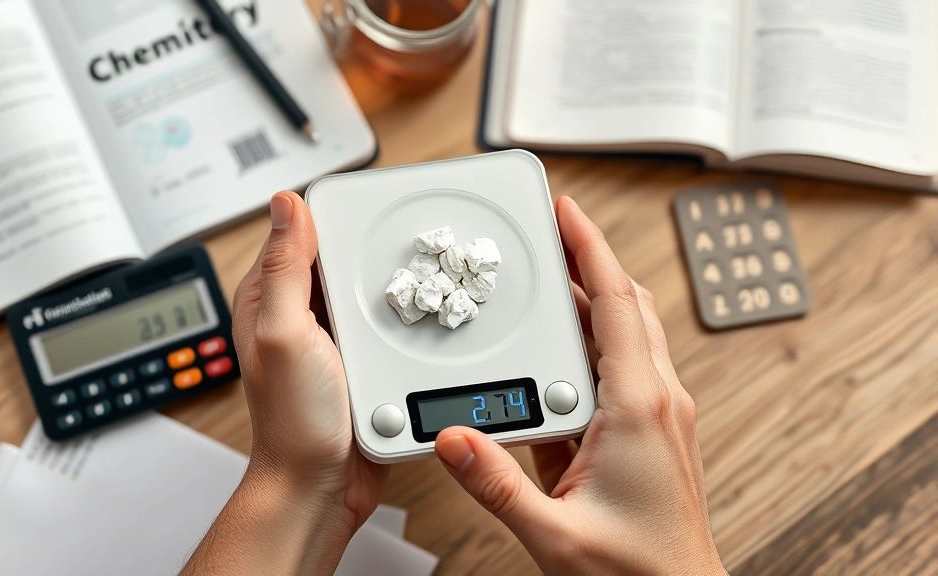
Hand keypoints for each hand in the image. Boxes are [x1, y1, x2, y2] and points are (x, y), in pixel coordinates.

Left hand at [182, 192, 387, 575]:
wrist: (322, 484)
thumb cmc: (294, 421)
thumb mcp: (285, 332)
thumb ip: (286, 268)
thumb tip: (286, 204)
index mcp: (268, 299)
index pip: (296, 234)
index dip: (329, 215)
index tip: (364, 204)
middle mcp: (297, 315)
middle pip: (336, 258)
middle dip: (367, 248)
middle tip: (402, 236)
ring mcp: (330, 339)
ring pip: (364, 290)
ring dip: (389, 284)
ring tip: (417, 268)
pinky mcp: (359, 361)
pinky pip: (383, 324)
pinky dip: (400, 318)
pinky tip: (417, 313)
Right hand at [434, 196, 725, 574]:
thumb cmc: (638, 575)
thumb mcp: (553, 533)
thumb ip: (495, 484)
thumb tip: (450, 441)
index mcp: (640, 409)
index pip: (617, 304)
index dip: (590, 249)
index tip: (566, 212)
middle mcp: (659, 403)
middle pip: (627, 306)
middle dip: (588, 261)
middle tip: (551, 233)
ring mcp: (660, 417)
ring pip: (629, 335)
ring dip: (592, 301)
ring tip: (549, 283)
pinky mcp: (652, 434)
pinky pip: (622, 369)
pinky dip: (592, 344)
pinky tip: (558, 356)